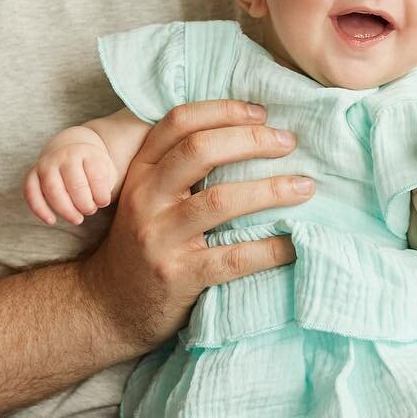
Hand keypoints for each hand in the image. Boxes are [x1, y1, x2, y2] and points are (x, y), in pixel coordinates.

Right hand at [24, 136, 119, 226]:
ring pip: (53, 190)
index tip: (103, 202)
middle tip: (90, 211)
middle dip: (85, 205)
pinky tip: (51, 221)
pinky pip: (31, 192)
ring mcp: (46, 164)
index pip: (97, 177)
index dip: (102, 196)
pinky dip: (40, 209)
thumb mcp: (106, 169)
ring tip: (77, 219)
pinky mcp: (32, 174)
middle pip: (76, 185)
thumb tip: (97, 202)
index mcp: (87, 152)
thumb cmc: (91, 167)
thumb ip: (106, 185)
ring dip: (66, 210)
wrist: (69, 148)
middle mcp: (65, 155)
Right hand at [78, 101, 314, 352]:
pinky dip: (270, 249)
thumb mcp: (148, 198)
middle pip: (200, 150)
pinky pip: (233, 258)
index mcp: (141, 172)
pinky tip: (295, 243)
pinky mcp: (178, 276)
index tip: (262, 113)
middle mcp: (145, 199)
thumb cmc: (144, 244)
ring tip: (305, 187)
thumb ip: (179, 169)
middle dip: (252, 140)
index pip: (179, 122)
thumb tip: (248, 134)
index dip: (223, 111)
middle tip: (289, 143)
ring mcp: (159, 238)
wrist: (111, 306)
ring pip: (219, 201)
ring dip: (270, 190)